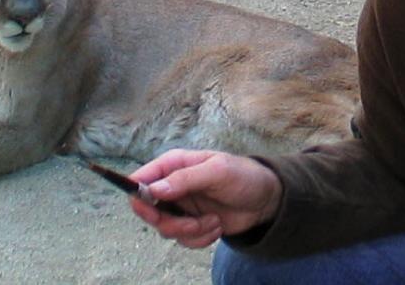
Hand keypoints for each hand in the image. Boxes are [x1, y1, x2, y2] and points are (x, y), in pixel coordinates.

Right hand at [127, 149, 282, 248]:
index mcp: (173, 164)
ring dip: (190, 231)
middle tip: (191, 223)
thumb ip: (184, 179)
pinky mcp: (190, 225)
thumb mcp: (216, 172)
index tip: (152, 209)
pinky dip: (201, 239)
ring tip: (213, 221)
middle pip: (148, 210)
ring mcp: (180, 207)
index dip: (139, 194)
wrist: (265, 201)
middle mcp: (172, 186)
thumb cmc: (243, 176)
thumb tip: (154, 189)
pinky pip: (183, 240)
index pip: (142, 178)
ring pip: (165, 229)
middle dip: (169, 221)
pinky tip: (217, 226)